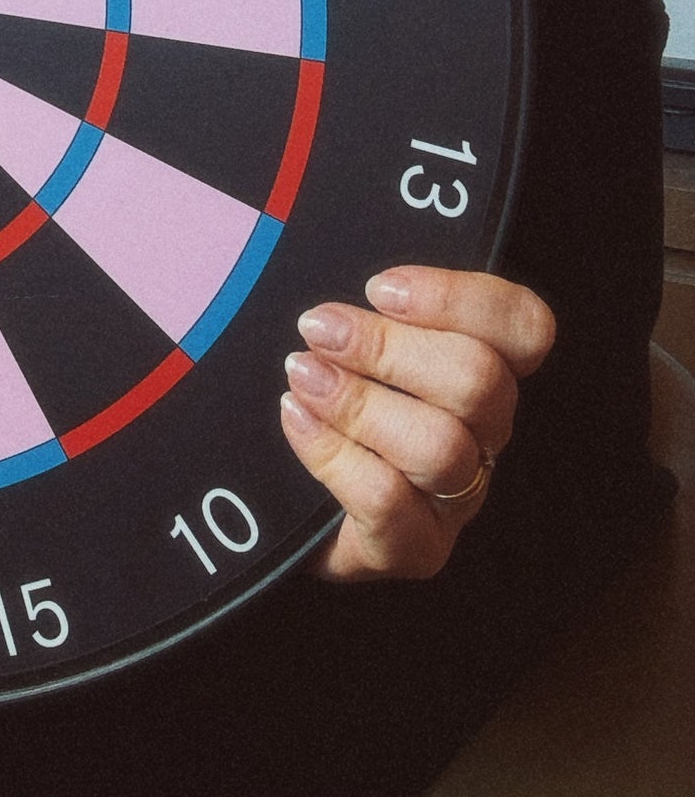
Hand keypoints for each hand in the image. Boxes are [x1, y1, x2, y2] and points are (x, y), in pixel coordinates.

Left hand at [279, 265, 554, 579]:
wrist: (275, 494)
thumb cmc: (322, 386)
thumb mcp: (348, 332)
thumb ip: (366, 301)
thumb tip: (336, 249)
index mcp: (483, 366)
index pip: (524, 326)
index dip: (458, 300)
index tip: (378, 288)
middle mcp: (484, 435)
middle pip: (480, 383)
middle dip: (389, 349)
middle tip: (317, 328)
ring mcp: (455, 499)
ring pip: (442, 447)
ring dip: (359, 403)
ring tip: (301, 375)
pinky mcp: (415, 550)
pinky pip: (392, 506)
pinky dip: (334, 456)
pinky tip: (295, 421)